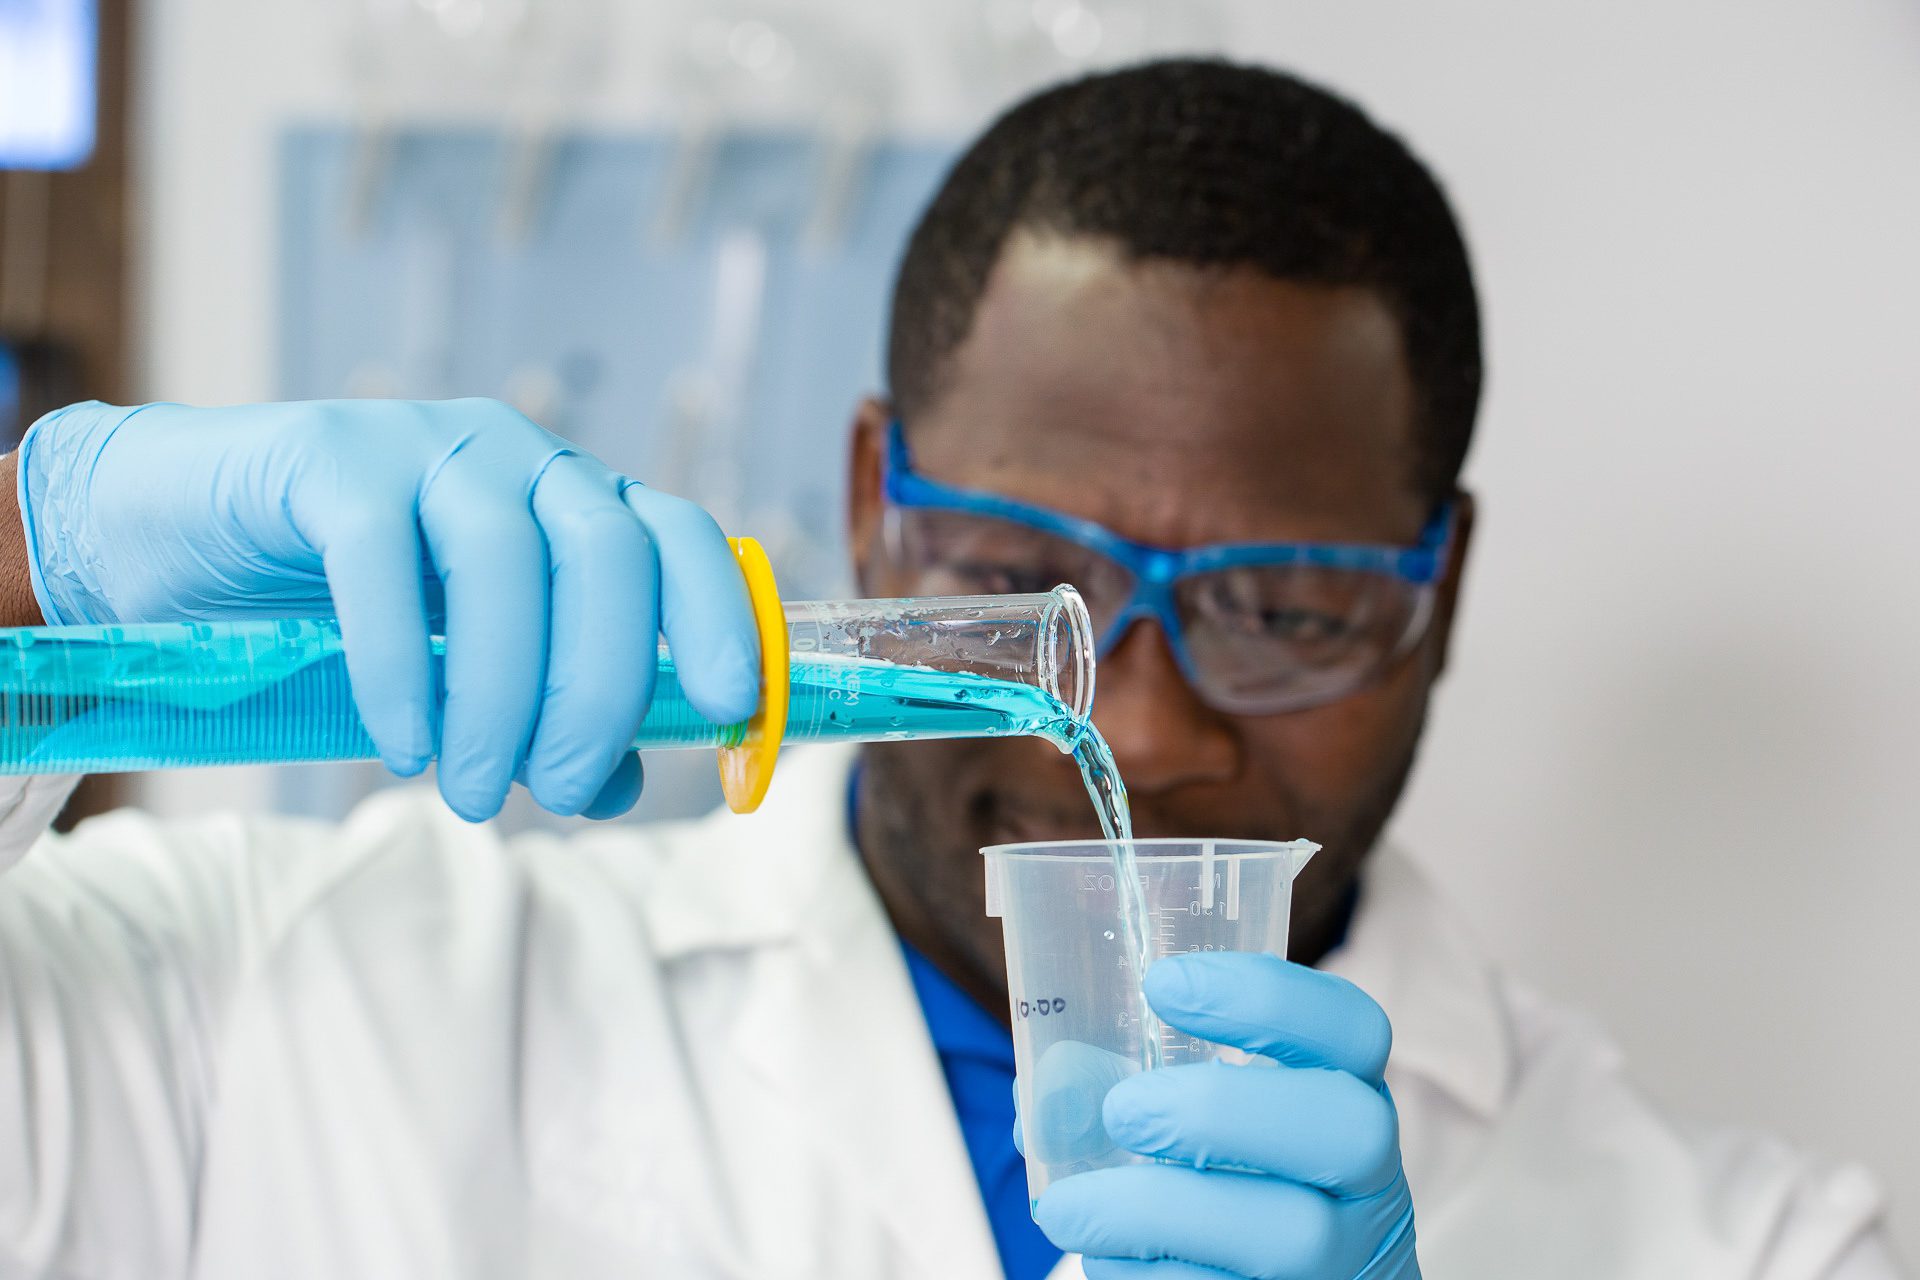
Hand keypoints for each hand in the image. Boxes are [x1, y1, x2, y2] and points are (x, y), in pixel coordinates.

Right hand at [14, 399, 759, 820]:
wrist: (176, 534)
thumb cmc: (342, 603)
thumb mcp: (461, 666)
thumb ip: (548, 712)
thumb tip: (622, 785)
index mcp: (570, 499)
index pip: (676, 537)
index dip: (716, 616)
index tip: (729, 708)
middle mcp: (517, 459)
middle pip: (607, 556)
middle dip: (598, 689)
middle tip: (553, 788)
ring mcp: (425, 445)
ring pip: (506, 563)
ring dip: (501, 694)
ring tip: (469, 788)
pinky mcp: (330, 458)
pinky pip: (385, 561)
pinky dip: (405, 664)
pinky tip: (401, 741)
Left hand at [1031, 951, 1418, 1278]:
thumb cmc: (1247, 1189)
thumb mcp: (1230, 1123)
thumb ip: (1153, 1084)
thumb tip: (1046, 1090)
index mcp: (1349, 1098)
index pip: (1354, 1029)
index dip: (1267, 997)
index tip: (1162, 983)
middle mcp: (1366, 1179)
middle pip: (1348, 1129)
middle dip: (1221, 1109)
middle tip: (1121, 1109)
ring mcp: (1344, 1260)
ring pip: (1288, 1235)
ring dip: (1156, 1212)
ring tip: (1068, 1207)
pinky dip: (1150, 1275)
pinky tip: (1104, 1255)